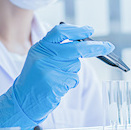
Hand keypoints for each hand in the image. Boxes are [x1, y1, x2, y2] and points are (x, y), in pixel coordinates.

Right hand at [0, 23, 114, 129]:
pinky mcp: (54, 84)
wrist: (22, 100)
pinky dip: (69, 84)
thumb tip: (83, 43)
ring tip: (57, 78)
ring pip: (75, 66)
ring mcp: (48, 70)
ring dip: (72, 72)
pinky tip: (57, 87)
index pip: (60, 32)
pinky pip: (73, 80)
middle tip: (108, 47)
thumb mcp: (40, 59)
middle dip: (94, 48)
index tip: (90, 30)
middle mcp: (43, 56)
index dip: (77, 30)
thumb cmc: (35, 80)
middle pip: (75, 48)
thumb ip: (57, 50)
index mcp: (40, 47)